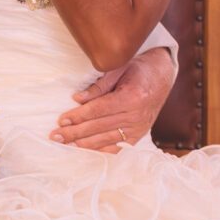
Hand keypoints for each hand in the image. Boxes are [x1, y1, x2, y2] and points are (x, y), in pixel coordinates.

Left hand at [49, 47, 174, 152]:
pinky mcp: (140, 134)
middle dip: (75, 133)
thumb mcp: (119, 68)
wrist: (163, 75)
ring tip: (66, 145)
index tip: (61, 120)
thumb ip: (99, 85)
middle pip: (100, 127)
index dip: (79, 116)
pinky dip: (102, 150)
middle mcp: (136, 116)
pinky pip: (119, 146)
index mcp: (132, 97)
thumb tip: (77, 99)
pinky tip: (86, 151)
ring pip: (107, 140)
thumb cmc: (138, 67)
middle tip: (56, 137)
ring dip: (84, 144)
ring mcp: (139, 128)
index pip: (99, 110)